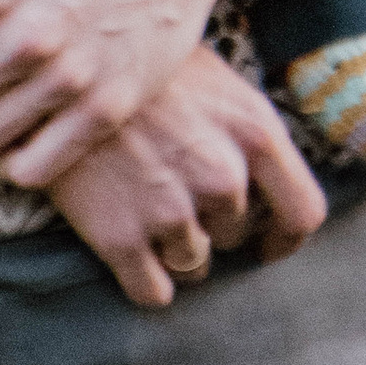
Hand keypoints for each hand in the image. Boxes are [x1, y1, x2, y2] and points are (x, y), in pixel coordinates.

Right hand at [44, 46, 328, 311]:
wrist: (62, 73)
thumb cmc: (146, 73)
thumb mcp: (218, 84)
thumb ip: (249, 133)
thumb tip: (269, 179)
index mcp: (257, 134)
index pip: (303, 212)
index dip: (286, 237)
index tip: (269, 246)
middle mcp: (223, 176)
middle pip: (236, 234)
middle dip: (214, 225)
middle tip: (177, 197)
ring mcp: (173, 210)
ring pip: (194, 263)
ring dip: (177, 252)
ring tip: (145, 213)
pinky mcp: (121, 238)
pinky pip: (153, 291)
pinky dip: (147, 283)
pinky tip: (132, 258)